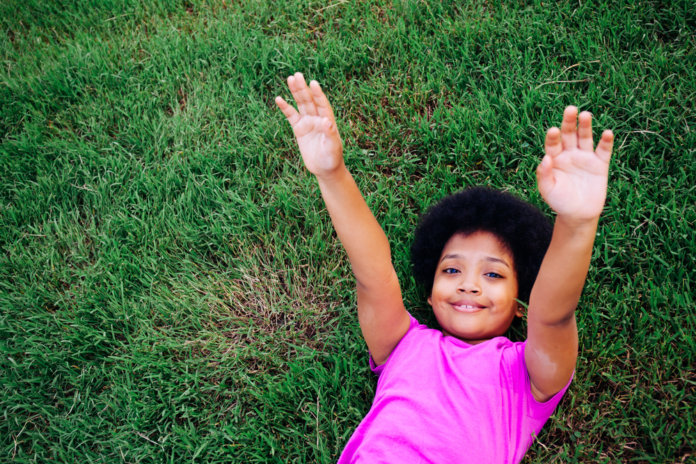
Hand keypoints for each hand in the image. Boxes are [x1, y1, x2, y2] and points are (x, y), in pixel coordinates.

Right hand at [275, 72, 343, 178]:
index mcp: (328, 120)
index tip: (313, 83)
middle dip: (303, 88)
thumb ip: (330, 133)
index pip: (322, 104)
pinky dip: (285, 107)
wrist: (325, 168)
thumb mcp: (333, 147)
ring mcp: (308, 122)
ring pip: (301, 104)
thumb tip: (327, 122)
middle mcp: (318, 118)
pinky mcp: (299, 129)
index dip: (318, 94)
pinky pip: (291, 116)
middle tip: (297, 75)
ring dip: (296, 92)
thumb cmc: (332, 158)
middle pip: (309, 100)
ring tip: (290, 79)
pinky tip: (279, 98)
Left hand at [537, 106, 613, 220]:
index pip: (553, 143)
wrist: (578, 214)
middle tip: (570, 109)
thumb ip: (544, 174)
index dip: (553, 137)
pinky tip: (607, 133)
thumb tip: (545, 158)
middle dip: (569, 122)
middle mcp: (569, 154)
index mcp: (555, 158)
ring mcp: (585, 157)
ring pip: (585, 138)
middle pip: (569, 134)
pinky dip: (606, 141)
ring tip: (585, 115)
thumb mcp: (548, 190)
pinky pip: (604, 150)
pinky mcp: (600, 164)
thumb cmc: (559, 201)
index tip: (553, 130)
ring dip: (585, 126)